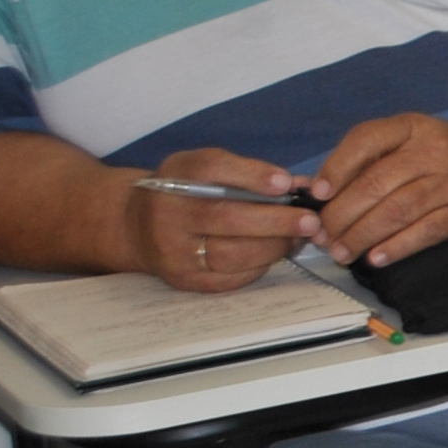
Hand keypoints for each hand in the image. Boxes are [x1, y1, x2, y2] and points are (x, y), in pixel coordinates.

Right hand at [125, 153, 318, 292]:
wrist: (136, 227)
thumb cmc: (187, 192)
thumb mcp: (205, 168)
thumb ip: (248, 172)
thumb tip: (301, 185)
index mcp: (177, 176)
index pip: (212, 169)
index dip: (252, 176)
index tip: (286, 184)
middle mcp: (169, 213)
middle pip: (226, 217)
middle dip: (275, 221)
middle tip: (311, 221)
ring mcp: (173, 250)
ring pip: (230, 254)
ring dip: (273, 247)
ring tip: (297, 239)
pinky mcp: (184, 279)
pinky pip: (228, 277)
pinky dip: (258, 266)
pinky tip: (273, 255)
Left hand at [309, 113, 447, 269]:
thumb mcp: (414, 139)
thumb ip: (373, 158)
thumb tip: (322, 192)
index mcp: (413, 127)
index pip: (366, 141)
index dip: (336, 168)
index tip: (317, 194)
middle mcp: (433, 151)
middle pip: (376, 184)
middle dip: (341, 214)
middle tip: (322, 235)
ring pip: (396, 212)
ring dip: (362, 236)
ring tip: (341, 252)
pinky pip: (424, 233)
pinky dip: (396, 247)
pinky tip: (375, 258)